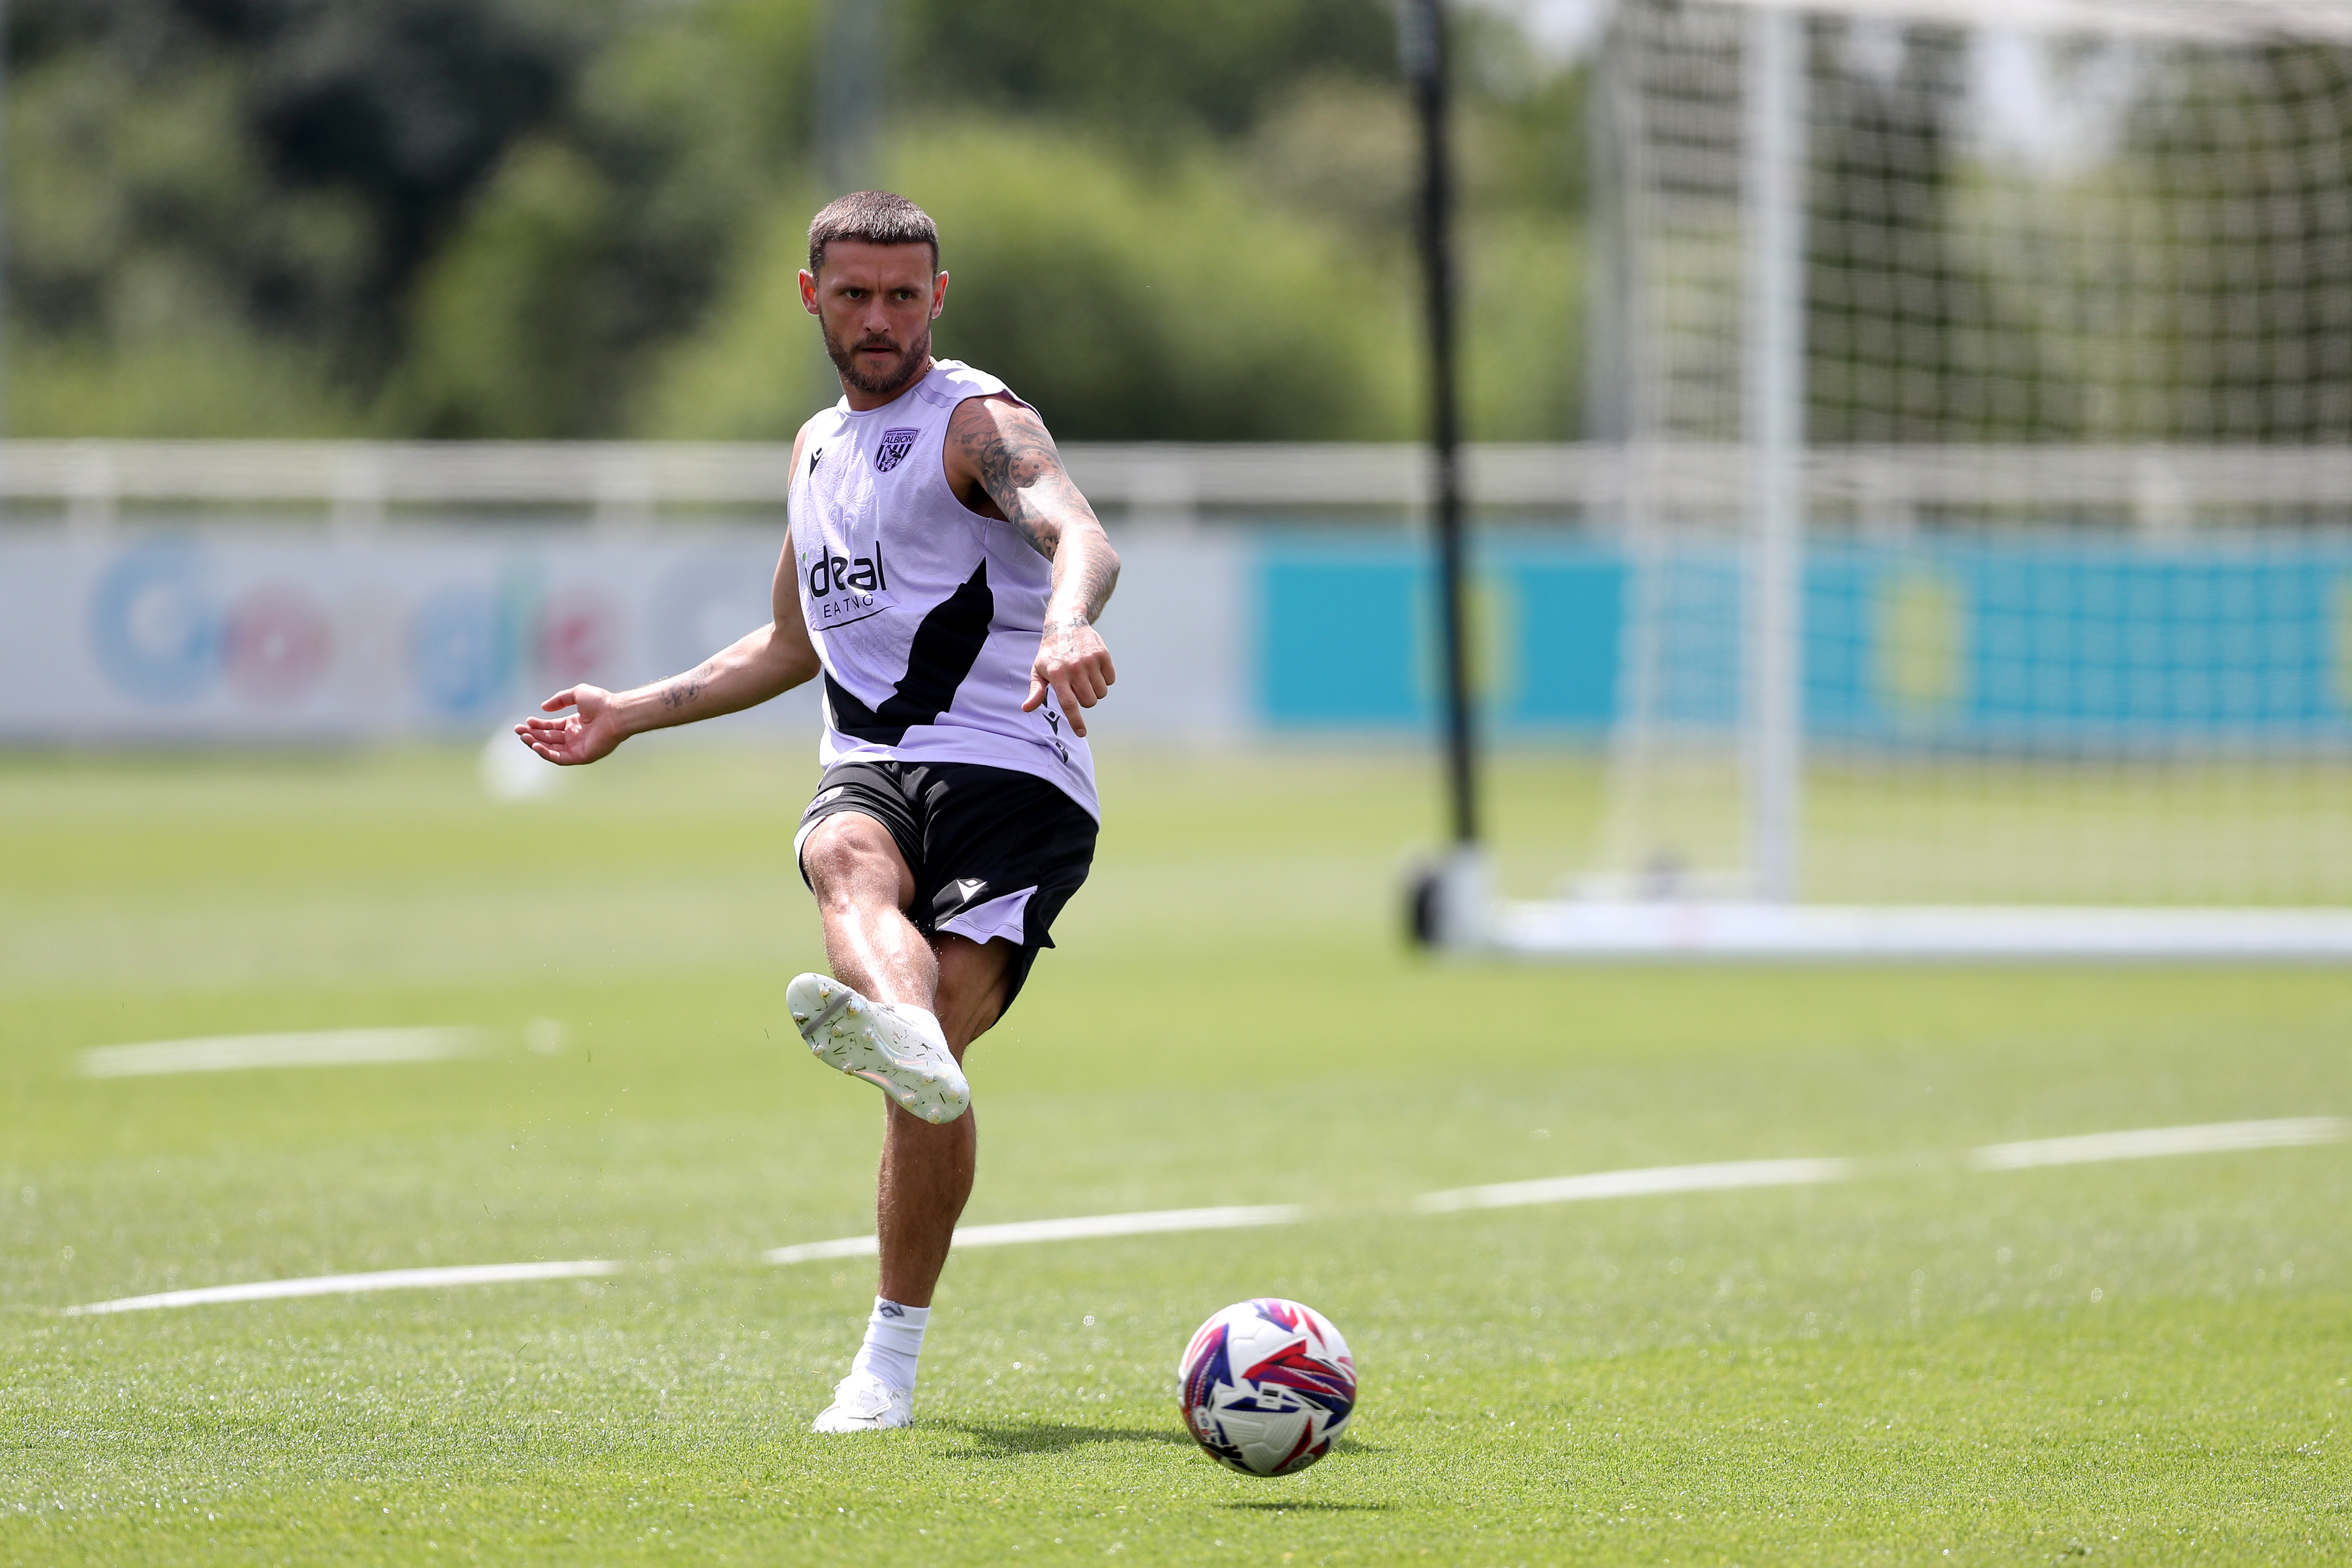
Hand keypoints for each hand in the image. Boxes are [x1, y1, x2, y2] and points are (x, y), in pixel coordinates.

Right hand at [516, 685, 627, 764]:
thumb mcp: (577, 694)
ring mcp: (577, 748)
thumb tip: (543, 708)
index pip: (551, 727)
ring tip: (524, 737)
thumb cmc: (601, 702)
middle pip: (549, 738)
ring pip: (551, 749)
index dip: (538, 725)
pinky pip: (560, 758)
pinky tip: (536, 745)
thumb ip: (560, 700)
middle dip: (532, 734)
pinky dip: (547, 753)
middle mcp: (575, 737)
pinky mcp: (581, 757)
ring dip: (536, 743)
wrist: (616, 713)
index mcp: (574, 724)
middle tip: (518, 730)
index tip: (525, 722)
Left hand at [1024, 619, 1114, 737]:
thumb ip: (1036, 691)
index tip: (1082, 733)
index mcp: (1057, 674)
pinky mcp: (1103, 654)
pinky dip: (1104, 679)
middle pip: (1089, 701)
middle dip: (1084, 700)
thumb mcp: (1038, 670)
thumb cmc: (1050, 653)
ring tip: (1084, 676)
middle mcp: (1074, 667)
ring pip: (1101, 692)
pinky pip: (1110, 680)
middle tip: (1076, 687)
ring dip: (1095, 690)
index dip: (1076, 721)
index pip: (1068, 703)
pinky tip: (1093, 668)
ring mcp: (1090, 660)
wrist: (1066, 625)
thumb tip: (1026, 708)